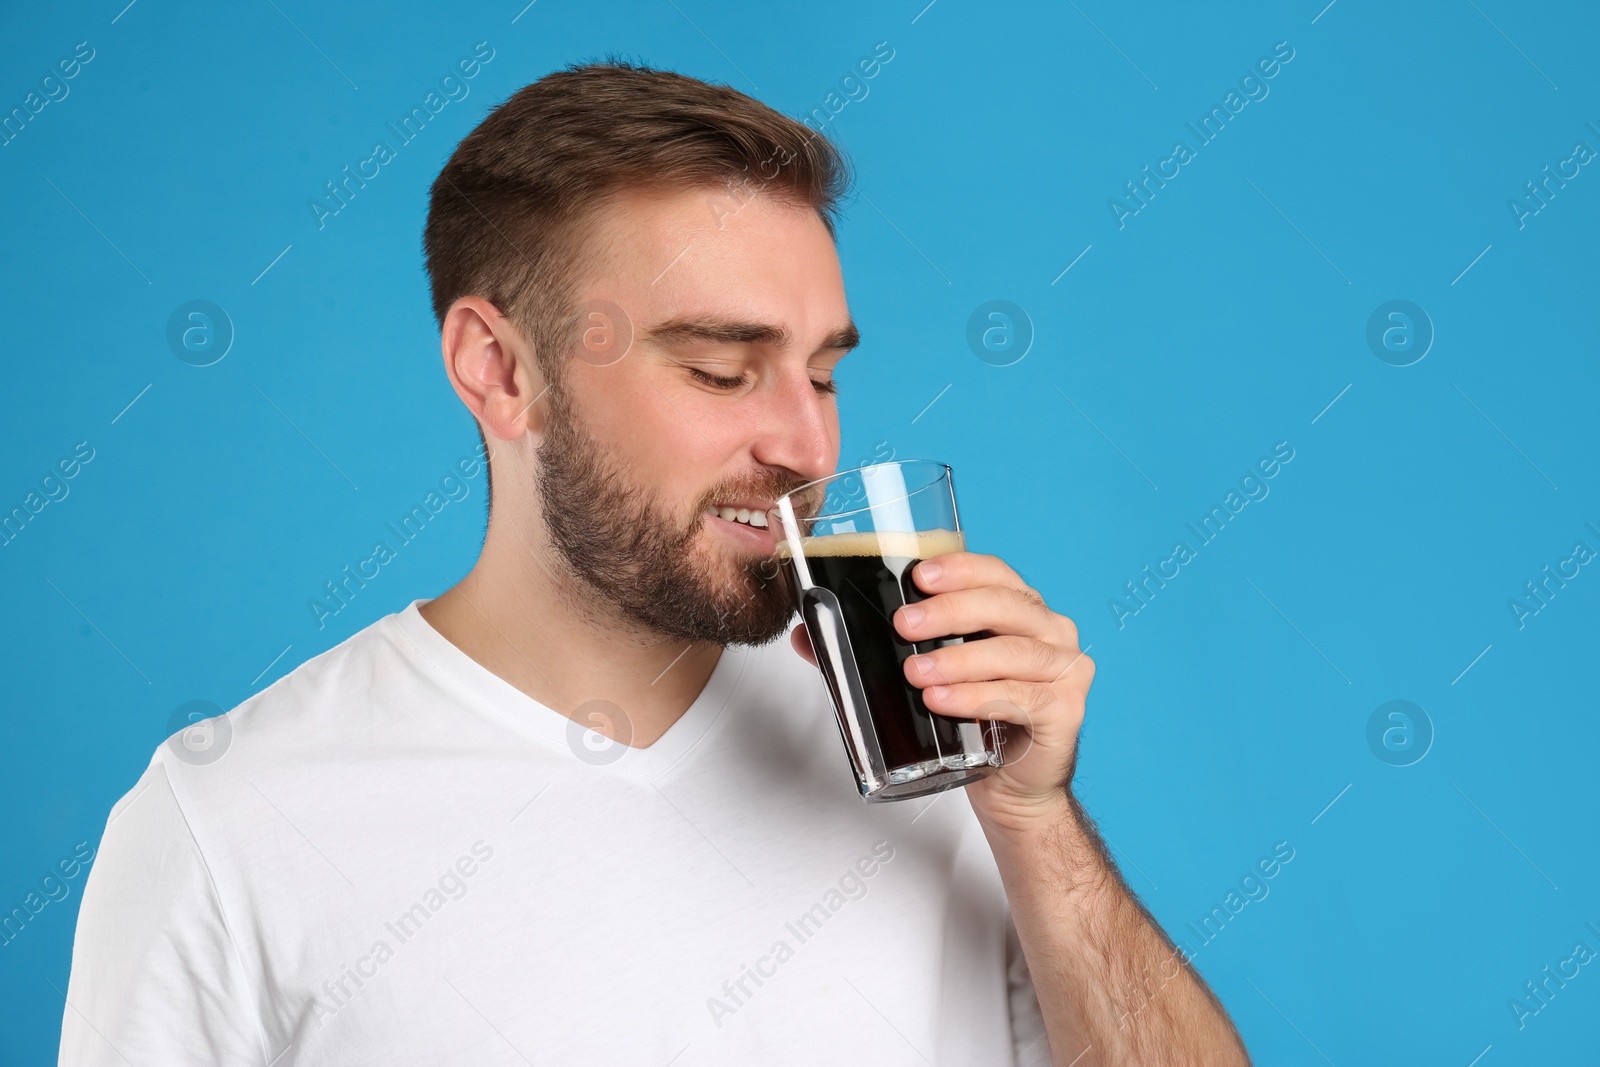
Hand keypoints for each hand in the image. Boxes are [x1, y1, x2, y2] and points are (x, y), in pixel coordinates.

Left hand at [791, 551, 1093, 833]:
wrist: (1013, 786)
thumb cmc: (972, 719)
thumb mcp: (926, 677)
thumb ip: (870, 652)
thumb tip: (805, 635)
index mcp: (1019, 609)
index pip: (995, 573)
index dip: (959, 568)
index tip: (918, 574)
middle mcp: (1049, 630)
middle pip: (1005, 605)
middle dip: (950, 611)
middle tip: (904, 625)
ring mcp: (1065, 668)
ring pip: (1012, 651)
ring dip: (959, 659)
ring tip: (915, 673)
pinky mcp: (1066, 709)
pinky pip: (1021, 696)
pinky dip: (978, 698)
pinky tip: (942, 702)